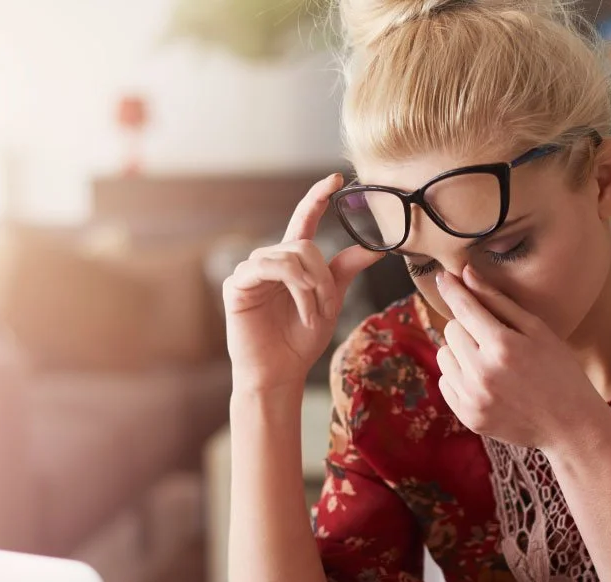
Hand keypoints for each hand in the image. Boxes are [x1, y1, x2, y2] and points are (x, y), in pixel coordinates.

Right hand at [223, 173, 383, 394]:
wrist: (279, 373)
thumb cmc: (300, 341)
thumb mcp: (330, 302)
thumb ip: (344, 272)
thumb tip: (374, 248)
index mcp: (291, 262)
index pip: (304, 220)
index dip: (317, 197)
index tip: (336, 179)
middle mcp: (270, 261)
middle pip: (305, 245)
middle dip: (324, 277)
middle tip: (328, 307)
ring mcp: (251, 271)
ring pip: (291, 256)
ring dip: (311, 287)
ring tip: (314, 314)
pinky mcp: (237, 284)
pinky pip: (270, 268)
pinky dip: (295, 289)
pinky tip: (301, 312)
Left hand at [434, 266, 606, 450]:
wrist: (569, 425)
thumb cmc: (559, 370)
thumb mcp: (537, 330)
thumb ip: (497, 301)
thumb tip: (465, 274)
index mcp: (503, 346)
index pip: (464, 308)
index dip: (452, 289)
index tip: (444, 276)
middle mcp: (482, 373)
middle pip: (451, 330)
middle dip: (467, 327)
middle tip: (493, 337)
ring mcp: (473, 398)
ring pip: (443, 356)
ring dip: (460, 352)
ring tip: (489, 361)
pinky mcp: (467, 416)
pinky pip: (445, 382)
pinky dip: (459, 376)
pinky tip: (485, 381)